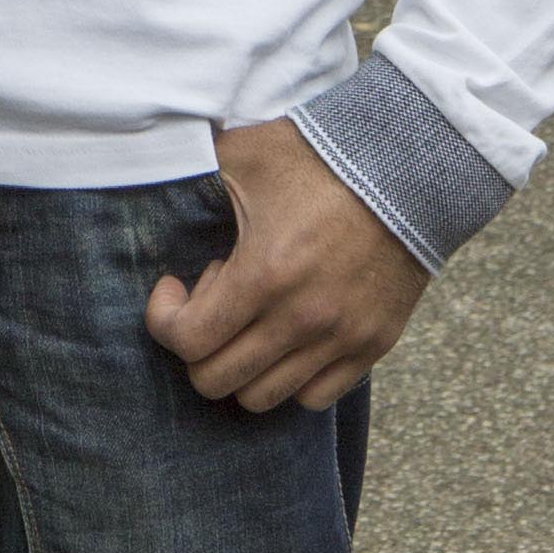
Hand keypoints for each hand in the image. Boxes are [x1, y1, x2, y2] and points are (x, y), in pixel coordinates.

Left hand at [145, 118, 429, 414]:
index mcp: (264, 273)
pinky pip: (314, 398)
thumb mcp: (244, 154)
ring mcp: (341, 338)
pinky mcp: (371, 346)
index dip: (164, 318)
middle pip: (216, 381)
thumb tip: (144, 168)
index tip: (174, 286)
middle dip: (197, 347)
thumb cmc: (319, 156)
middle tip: (215, 299)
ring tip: (252, 313)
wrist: (409, 167)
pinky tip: (286, 331)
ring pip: (263, 398)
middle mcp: (302, 318)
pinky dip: (289, 377)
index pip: (186, 341)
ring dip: (241, 364)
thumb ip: (192, 173)